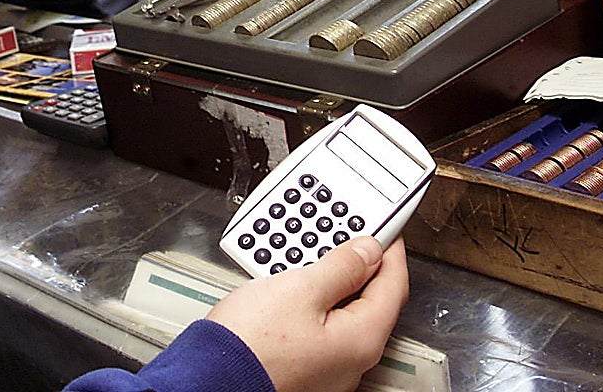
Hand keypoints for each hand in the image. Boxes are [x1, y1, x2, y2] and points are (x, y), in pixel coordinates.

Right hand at [206, 237, 407, 391]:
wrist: (209, 375)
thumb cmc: (251, 342)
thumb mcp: (301, 288)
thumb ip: (342, 267)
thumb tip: (368, 251)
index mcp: (362, 340)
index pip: (393, 285)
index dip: (389, 250)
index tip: (381, 227)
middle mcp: (352, 360)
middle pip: (371, 301)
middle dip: (360, 264)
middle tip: (347, 236)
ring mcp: (329, 368)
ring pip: (344, 313)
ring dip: (334, 281)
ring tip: (314, 254)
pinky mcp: (305, 367)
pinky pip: (322, 327)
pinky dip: (316, 302)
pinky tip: (296, 285)